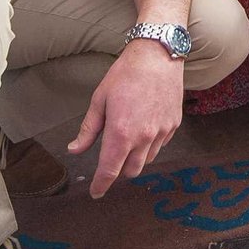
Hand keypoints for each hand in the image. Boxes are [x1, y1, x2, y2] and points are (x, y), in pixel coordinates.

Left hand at [68, 41, 184, 196]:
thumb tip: (75, 150)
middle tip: (111, 160)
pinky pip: (160, 145)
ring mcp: (161, 132)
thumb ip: (89, 129)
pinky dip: (150, 144)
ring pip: (147, 160)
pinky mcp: (173, 125)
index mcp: (121, 133)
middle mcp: (143, 137)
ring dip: (135, 158)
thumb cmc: (126, 74)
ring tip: (128, 139)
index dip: (101, 185)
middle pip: (131, 171)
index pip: (109, 170)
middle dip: (119, 171)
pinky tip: (144, 127)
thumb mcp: (99, 99)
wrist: (158, 55)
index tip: (96, 192)